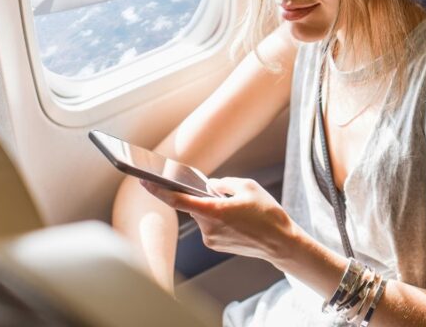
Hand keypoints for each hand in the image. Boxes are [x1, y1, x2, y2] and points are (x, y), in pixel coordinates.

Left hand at [139, 177, 295, 262]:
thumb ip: (223, 183)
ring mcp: (211, 239)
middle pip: (195, 206)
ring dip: (214, 209)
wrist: (281, 243)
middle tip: (228, 196)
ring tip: (239, 211)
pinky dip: (218, 219)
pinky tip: (237, 220)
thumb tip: (210, 187)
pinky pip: (210, 225)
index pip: (178, 200)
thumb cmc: (267, 214)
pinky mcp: (215, 245)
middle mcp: (208, 228)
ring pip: (203, 215)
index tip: (145, 180)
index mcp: (214, 211)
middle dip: (205, 197)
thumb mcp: (248, 186)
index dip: (158, 190)